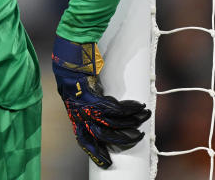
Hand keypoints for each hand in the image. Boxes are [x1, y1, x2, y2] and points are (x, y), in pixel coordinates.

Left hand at [52, 36, 149, 167]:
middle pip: (99, 135)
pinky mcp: (92, 95)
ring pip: (111, 123)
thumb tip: (107, 110)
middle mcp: (77, 112)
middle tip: (136, 139)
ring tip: (144, 118)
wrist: (70, 52)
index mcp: (73, 112)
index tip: (106, 162)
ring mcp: (83, 104)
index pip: (82, 137)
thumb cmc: (74, 68)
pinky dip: (129, 109)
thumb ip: (88, 101)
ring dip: (130, 122)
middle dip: (118, 141)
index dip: (94, 150)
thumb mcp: (78, 89)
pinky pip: (115, 109)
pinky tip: (139, 106)